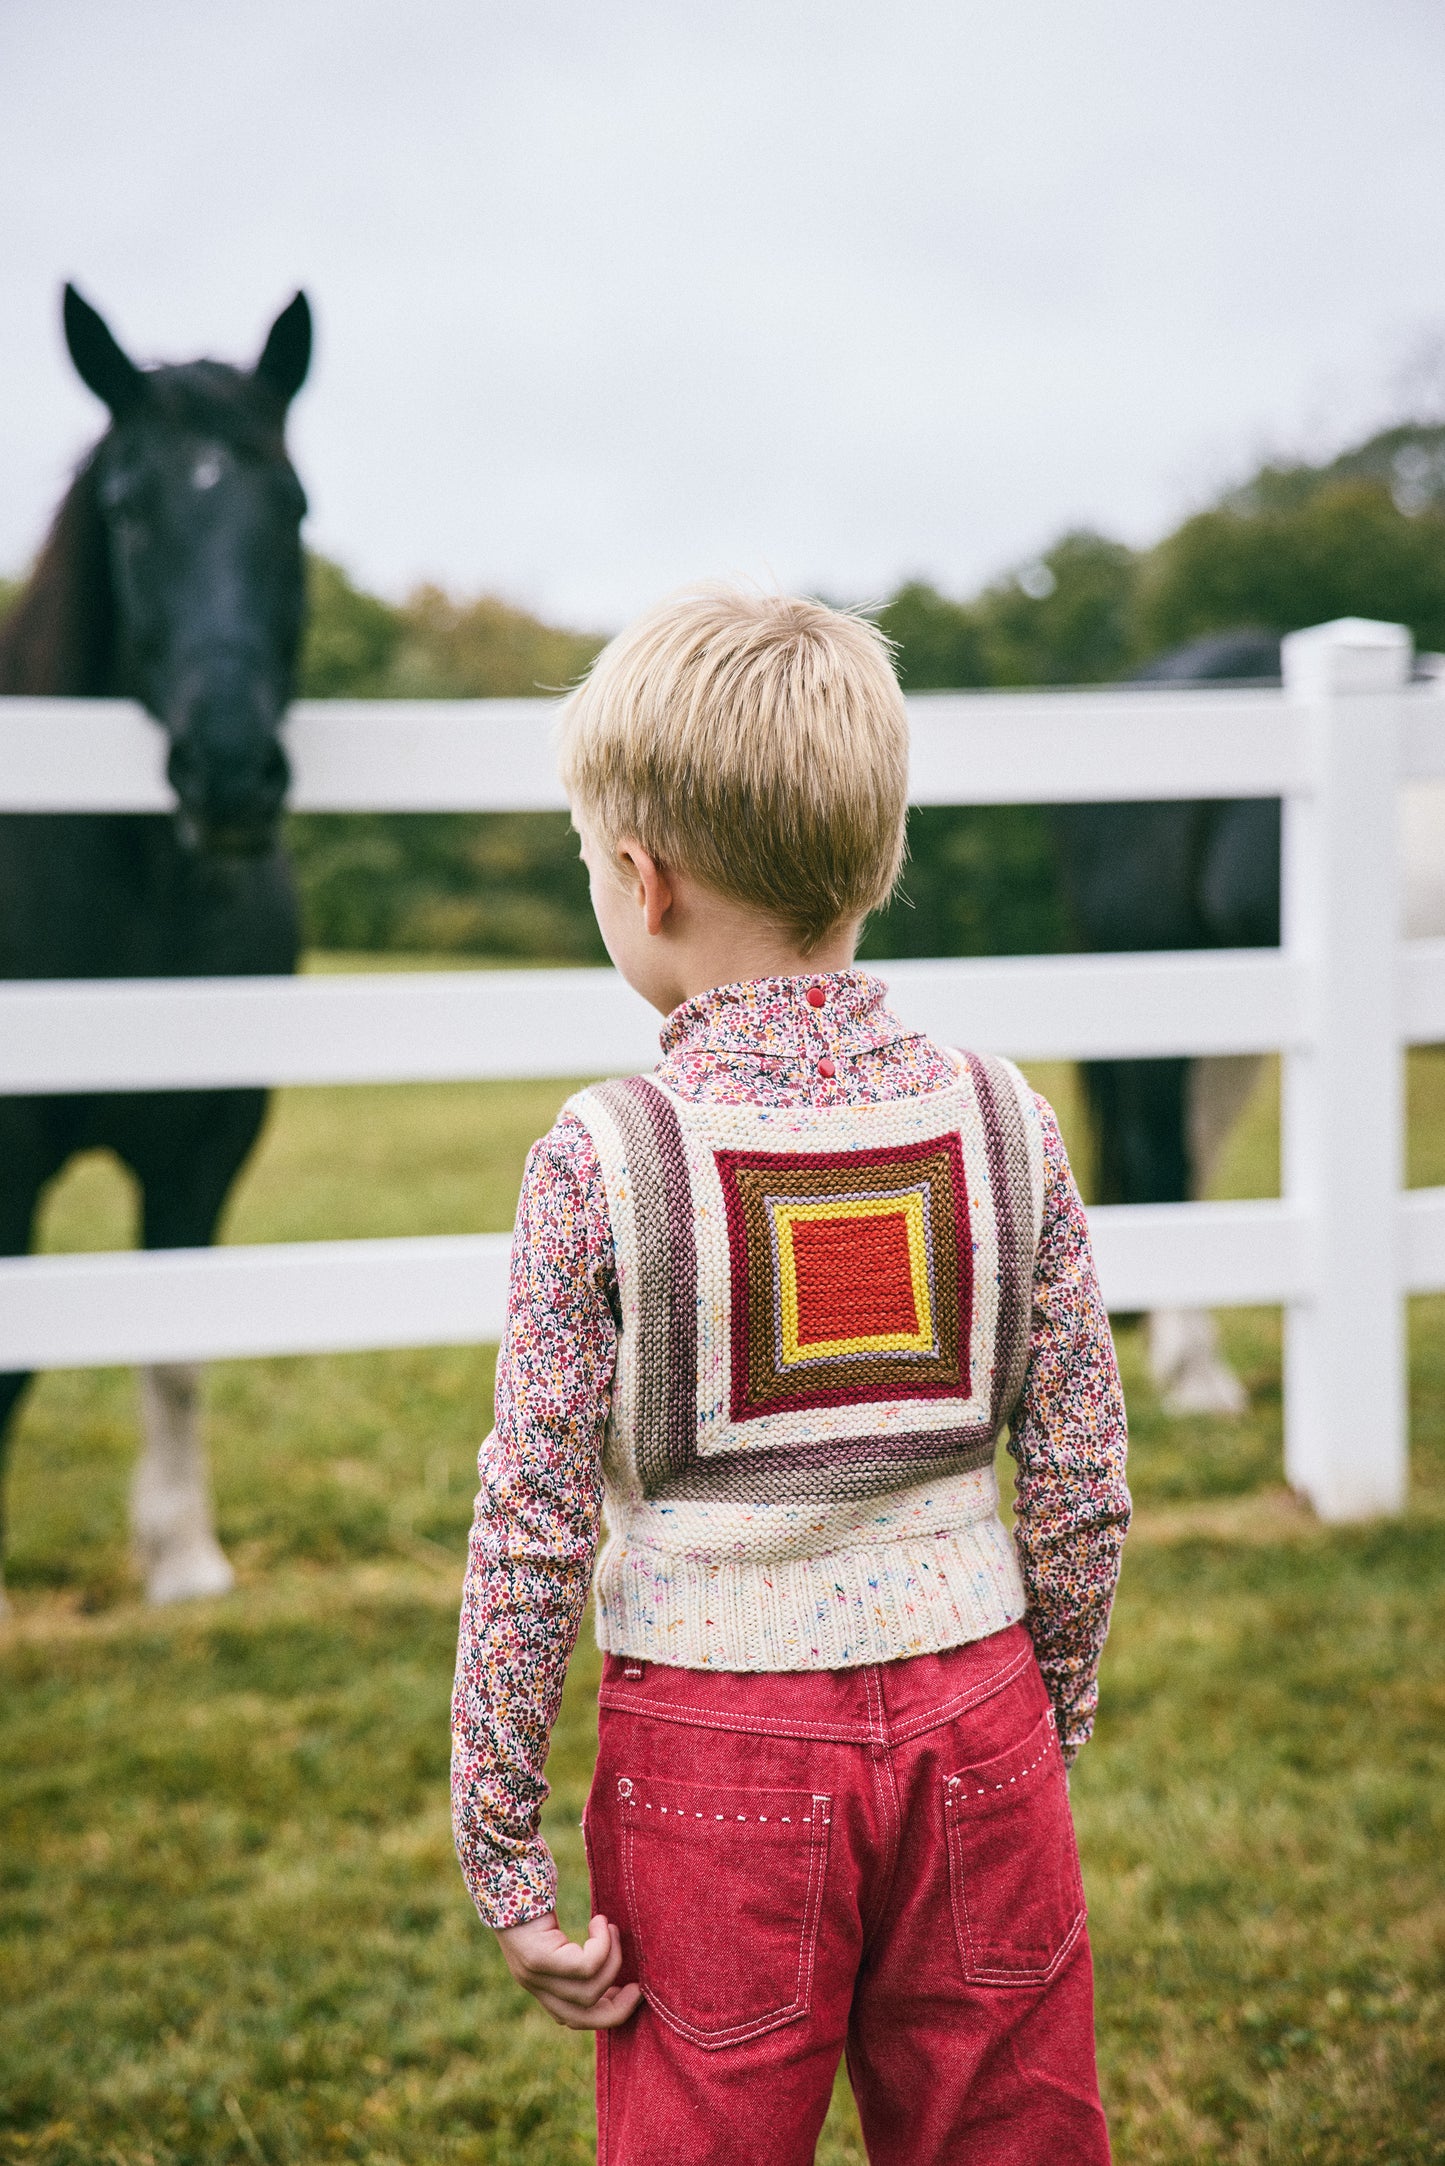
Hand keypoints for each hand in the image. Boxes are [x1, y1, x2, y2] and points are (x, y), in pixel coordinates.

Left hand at [496, 1911, 642, 2030]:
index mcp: (539, 1983)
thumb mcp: (555, 1936)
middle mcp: (533, 1985)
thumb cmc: (535, 1897)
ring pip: (588, 1991)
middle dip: (617, 2008)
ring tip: (612, 1929)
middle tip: (638, 1987)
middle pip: (582, 2018)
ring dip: (613, 1959)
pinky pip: (584, 1966)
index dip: (606, 2013)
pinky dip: (603, 1945)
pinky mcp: (539, 1958)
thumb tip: (611, 1969)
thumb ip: (573, 1958)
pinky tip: (600, 1922)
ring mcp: (534, 1975)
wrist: (505, 1874)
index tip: (631, 1990)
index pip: (573, 2019)